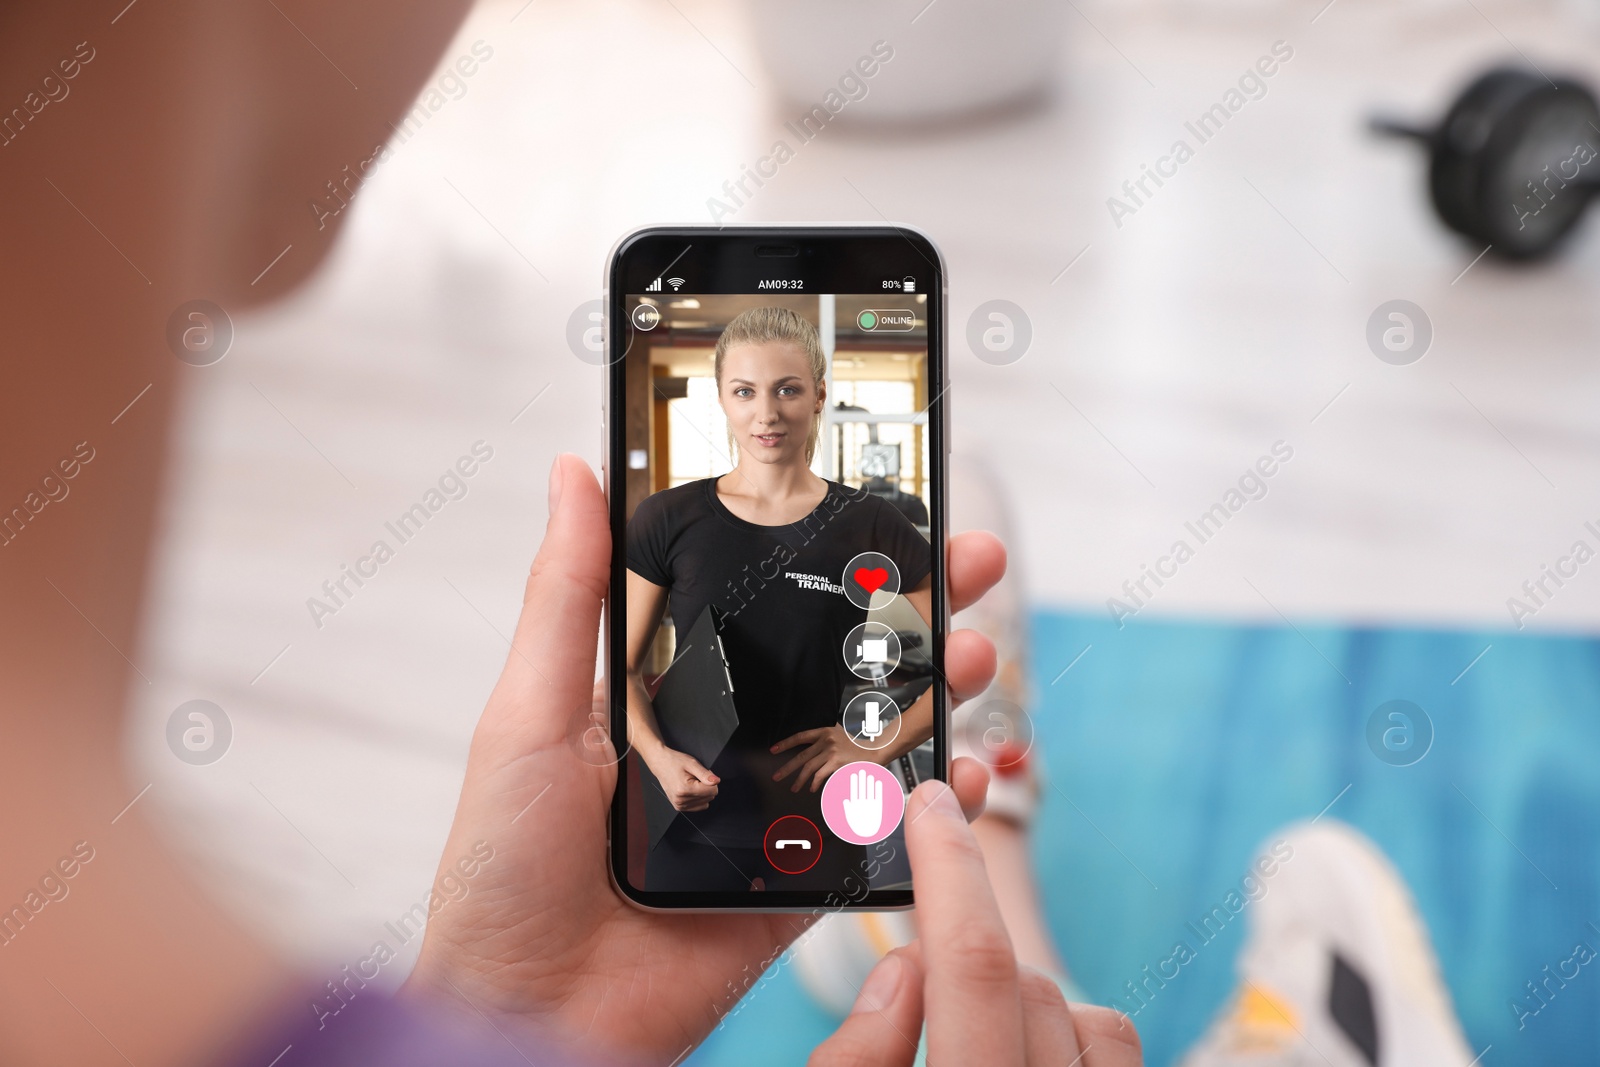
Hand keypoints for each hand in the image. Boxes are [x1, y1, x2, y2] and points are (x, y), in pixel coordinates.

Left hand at [403, 454, 1007, 1064]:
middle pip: (836, 666)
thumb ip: (568, 596)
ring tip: (975, 656)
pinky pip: (872, 841)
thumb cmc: (501, 863)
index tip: (889, 511)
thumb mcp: (529, 711)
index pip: (766, 611)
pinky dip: (926, 808)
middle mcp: (727, 746)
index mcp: (669, 696)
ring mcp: (767, 818)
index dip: (830, 564)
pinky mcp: (791, 889)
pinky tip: (958, 771)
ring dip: (932, 695)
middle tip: (970, 565)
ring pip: (870, 743)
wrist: (521, 1009)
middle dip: (911, 614)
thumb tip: (572, 474)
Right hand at [642, 744, 719, 811]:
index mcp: (684, 789)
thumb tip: (717, 781)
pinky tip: (690, 789)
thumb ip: (705, 774)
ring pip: (706, 802)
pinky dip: (698, 798)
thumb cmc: (674, 762)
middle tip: (695, 777)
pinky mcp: (679, 807)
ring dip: (702, 792)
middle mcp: (681, 800)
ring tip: (691, 782)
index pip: (712, 791)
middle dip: (706, 786)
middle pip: (710, 797)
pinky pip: (699, 806)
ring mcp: (679, 805)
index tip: (703, 774)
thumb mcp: (692, 763)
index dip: (711, 780)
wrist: (660, 764)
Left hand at [770, 723, 865, 791]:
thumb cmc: (856, 745)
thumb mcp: (838, 734)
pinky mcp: (837, 763)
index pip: (800, 737)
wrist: (873, 750)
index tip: (773, 750)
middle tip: (776, 776)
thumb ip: (824, 737)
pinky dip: (814, 783)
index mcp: (824, 731)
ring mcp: (831, 751)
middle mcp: (826, 740)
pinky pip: (820, 775)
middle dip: (787, 768)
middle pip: (801, 756)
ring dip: (799, 780)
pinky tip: (810, 788)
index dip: (785, 744)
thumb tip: (808, 745)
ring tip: (793, 788)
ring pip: (809, 767)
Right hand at [810, 781, 1144, 1066]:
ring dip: (1017, 1003)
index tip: (926, 802)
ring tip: (966, 1045)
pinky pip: (1116, 1045)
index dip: (949, 868)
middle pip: (1024, 983)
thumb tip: (904, 967)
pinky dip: (1069, 1033)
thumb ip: (854, 1060)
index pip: (975, 964)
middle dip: (962, 967)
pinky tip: (1021, 1056)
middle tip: (915, 992)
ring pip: (1080, 1011)